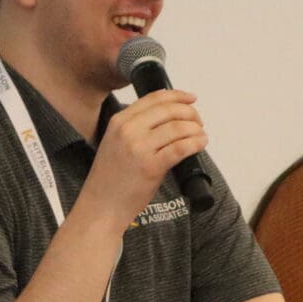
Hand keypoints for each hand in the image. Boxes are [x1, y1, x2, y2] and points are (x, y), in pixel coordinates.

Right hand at [74, 89, 207, 228]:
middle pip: (169, 110)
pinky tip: (201, 144)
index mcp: (119, 121)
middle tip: (198, 122)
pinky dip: (195, 143)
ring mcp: (139, 148)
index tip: (191, 99)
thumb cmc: (110, 179)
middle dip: (190, 114)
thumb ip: (136, 129)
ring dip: (195, 129)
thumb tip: (169, 120)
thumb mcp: (116, 143)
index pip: (154, 98)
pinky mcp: (151, 166)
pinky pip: (181, 147)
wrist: (101, 205)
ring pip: (178, 127)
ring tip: (200, 135)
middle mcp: (128, 130)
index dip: (177, 96)